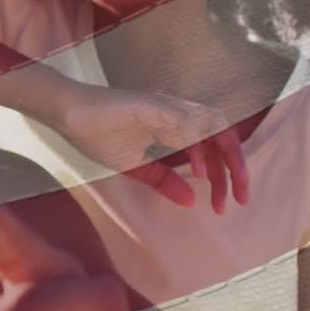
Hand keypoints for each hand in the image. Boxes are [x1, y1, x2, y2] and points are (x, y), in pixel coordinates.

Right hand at [56, 84, 248, 212]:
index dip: (226, 177)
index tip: (229, 204)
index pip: (213, 149)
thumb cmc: (97, 134)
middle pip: (223, 137)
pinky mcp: (155, 105)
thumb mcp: (136, 167)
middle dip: (237, 169)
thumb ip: (163, 181)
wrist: (67, 115)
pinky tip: (197, 170)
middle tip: (241, 199)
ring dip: (226, 157)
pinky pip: (188, 123)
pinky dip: (199, 146)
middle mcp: (178, 115)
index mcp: (175, 128)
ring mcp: (168, 108)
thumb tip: (190, 202)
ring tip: (226, 187)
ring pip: (214, 126)